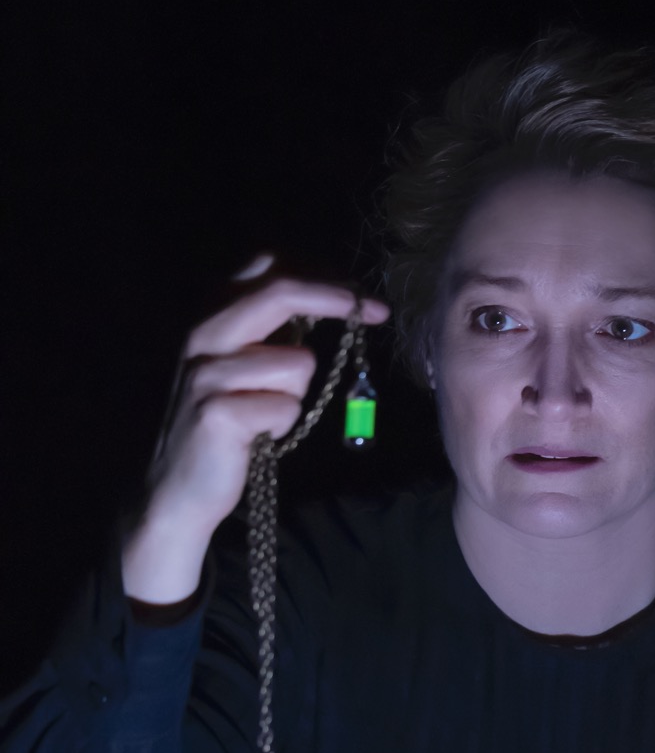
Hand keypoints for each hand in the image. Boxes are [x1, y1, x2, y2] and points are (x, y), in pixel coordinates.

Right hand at [122, 256, 389, 603]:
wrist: (178, 488)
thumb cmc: (228, 422)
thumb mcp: (245, 363)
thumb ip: (275, 329)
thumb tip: (336, 298)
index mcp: (211, 315)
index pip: (264, 265)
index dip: (319, 271)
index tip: (360, 292)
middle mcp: (203, 335)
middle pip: (280, 292)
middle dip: (336, 298)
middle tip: (378, 311)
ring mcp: (206, 373)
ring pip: (298, 362)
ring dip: (297, 394)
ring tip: (264, 413)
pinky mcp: (217, 413)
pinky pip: (288, 408)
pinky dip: (284, 426)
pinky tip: (256, 436)